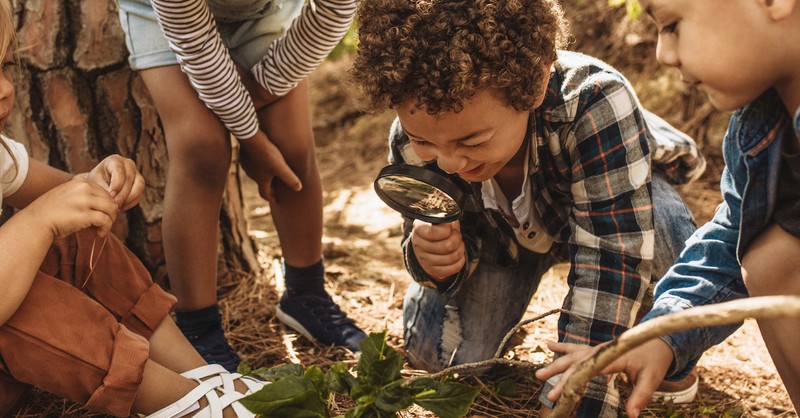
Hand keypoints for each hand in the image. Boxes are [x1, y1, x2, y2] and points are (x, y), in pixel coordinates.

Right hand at [24, 177, 116, 239]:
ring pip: (111, 209)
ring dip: (110, 221)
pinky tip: (100, 234)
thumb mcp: (68, 196)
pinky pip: (105, 220)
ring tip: (102, 229)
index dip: (106, 205)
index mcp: (80, 182)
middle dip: (111, 213)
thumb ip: (86, 196)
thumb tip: (111, 206)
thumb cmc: (52, 212)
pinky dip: (106, 228)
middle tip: (105, 224)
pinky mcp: (84, 214)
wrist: (35, 222)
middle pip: (110, 200)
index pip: (104, 192)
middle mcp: (83, 188)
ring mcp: (84, 201)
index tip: (101, 215)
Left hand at [86, 155, 144, 211]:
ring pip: (138, 187)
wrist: (100, 183)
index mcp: (115, 160)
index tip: (110, 196)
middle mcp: (128, 164)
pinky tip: (121, 208)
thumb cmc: (96, 181)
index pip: (119, 171)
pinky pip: (139, 195)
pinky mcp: (139, 184)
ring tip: (118, 208)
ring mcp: (136, 173)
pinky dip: (131, 203)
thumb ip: (104, 189)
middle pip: (129, 180)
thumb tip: (112, 199)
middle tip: (114, 205)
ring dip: (129, 199)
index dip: (116, 185)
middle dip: (122, 194)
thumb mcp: (96, 183)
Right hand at [239, 130, 301, 202]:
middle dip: (267, 185)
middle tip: (274, 186)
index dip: (270, 198)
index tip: (274, 200)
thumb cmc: (267, 154)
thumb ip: (290, 178)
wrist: (250, 138)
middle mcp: (252, 175)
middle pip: (260, 183)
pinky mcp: (243, 156)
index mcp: (261, 180)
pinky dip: (256, 162)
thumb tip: (299, 189)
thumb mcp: (281, 167)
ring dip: (261, 173)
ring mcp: (246, 165)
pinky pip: (250, 161)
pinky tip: (261, 156)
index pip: (265, 193)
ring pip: (254, 172)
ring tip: (268, 170)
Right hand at [410, 220, 464, 280]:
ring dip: (460, 249)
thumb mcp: (437, 221)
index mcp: (418, 230)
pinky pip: (454, 268)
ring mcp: (425, 260)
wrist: (425, 245)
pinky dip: (461, 260)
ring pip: (452, 257)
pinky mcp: (433, 270)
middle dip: (458, 238)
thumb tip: (453, 222)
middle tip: (457, 235)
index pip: (433, 233)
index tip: (450, 227)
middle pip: (448, 246)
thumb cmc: (435, 229)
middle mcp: (419, 246)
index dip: (447, 229)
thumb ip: (446, 219)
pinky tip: (458, 254)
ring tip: (458, 244)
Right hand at [534, 339, 673, 416]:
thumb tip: (631, 416)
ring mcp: (596, 349)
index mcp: (611, 356)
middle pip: (575, 364)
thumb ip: (640, 396)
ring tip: (539, 376)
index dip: (573, 381)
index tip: (562, 393)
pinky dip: (563, 347)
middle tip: (547, 391)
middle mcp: (599, 350)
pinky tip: (549, 345)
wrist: (658, 342)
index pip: (587, 369)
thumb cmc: (654, 361)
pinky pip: (576, 349)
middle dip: (559, 378)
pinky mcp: (596, 350)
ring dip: (556, 365)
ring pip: (572, 356)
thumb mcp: (651, 379)